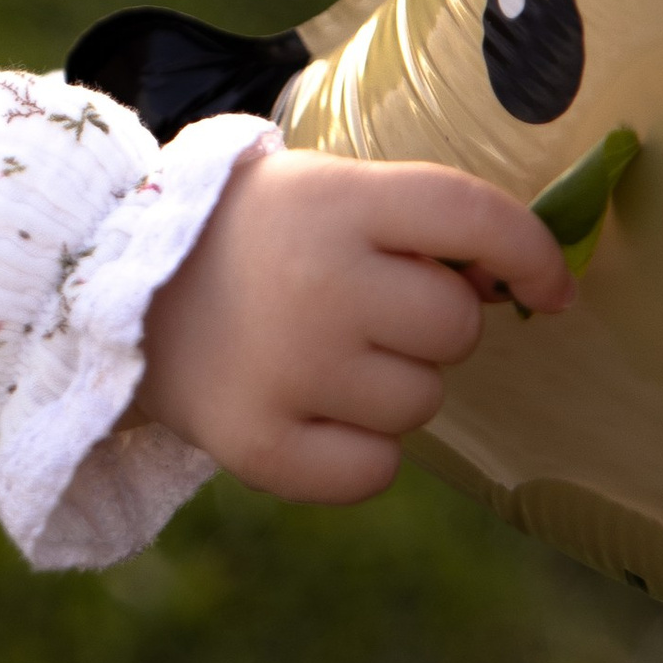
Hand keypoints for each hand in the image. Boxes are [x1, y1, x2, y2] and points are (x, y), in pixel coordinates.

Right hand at [136, 147, 573, 505]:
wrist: (113, 296)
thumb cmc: (249, 241)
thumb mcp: (318, 192)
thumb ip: (414, 222)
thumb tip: (519, 283)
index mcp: (331, 201)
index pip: (473, 216)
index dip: (531, 253)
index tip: (549, 287)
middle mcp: (315, 282)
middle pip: (456, 326)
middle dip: (429, 324)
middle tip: (361, 309)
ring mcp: (287, 370)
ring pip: (421, 403)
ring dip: (390, 386)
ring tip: (317, 354)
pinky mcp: (261, 447)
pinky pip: (375, 471)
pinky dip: (356, 453)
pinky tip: (305, 410)